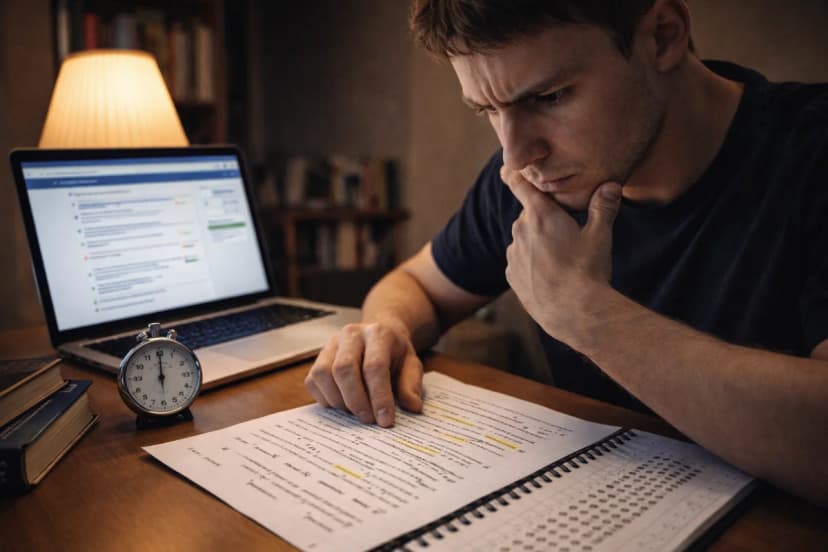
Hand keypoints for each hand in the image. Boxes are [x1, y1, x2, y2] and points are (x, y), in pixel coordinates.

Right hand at [304, 322, 423, 426]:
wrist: (378, 335)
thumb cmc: (395, 354)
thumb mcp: (411, 365)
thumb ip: (411, 385)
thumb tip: (413, 407)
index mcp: (378, 334)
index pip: (374, 366)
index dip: (379, 397)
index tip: (385, 421)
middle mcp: (351, 334)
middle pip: (344, 369)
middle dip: (356, 401)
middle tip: (369, 421)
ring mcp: (331, 344)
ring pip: (324, 374)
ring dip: (339, 401)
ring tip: (356, 413)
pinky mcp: (318, 357)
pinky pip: (313, 381)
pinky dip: (326, 399)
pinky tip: (343, 405)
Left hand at [500, 167, 621, 345]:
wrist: (574, 313)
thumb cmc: (588, 270)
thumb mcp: (600, 236)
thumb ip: (603, 207)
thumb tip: (611, 185)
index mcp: (540, 215)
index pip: (520, 185)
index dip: (514, 175)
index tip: (506, 168)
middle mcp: (520, 231)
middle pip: (530, 216)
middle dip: (545, 220)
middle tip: (568, 234)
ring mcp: (513, 254)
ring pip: (525, 239)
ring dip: (538, 243)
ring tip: (562, 260)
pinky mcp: (511, 276)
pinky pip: (520, 261)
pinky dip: (531, 263)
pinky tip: (551, 275)